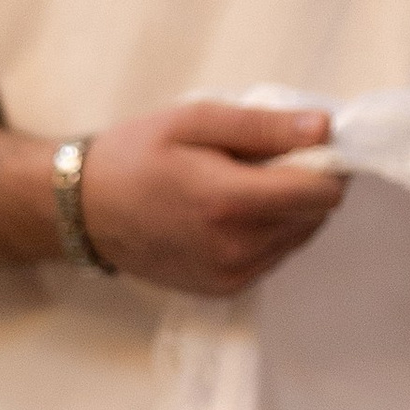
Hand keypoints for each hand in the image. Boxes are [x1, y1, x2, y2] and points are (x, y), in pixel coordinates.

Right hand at [78, 103, 347, 296]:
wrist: (83, 210)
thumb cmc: (134, 156)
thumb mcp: (195, 120)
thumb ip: (263, 127)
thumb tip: (325, 128)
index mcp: (229, 202)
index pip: (322, 192)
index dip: (326, 163)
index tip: (304, 144)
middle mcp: (236, 248)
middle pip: (315, 216)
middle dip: (305, 185)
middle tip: (265, 161)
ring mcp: (231, 275)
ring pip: (298, 238)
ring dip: (288, 210)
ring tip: (242, 186)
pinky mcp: (224, 289)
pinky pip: (273, 257)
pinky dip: (267, 232)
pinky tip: (231, 214)